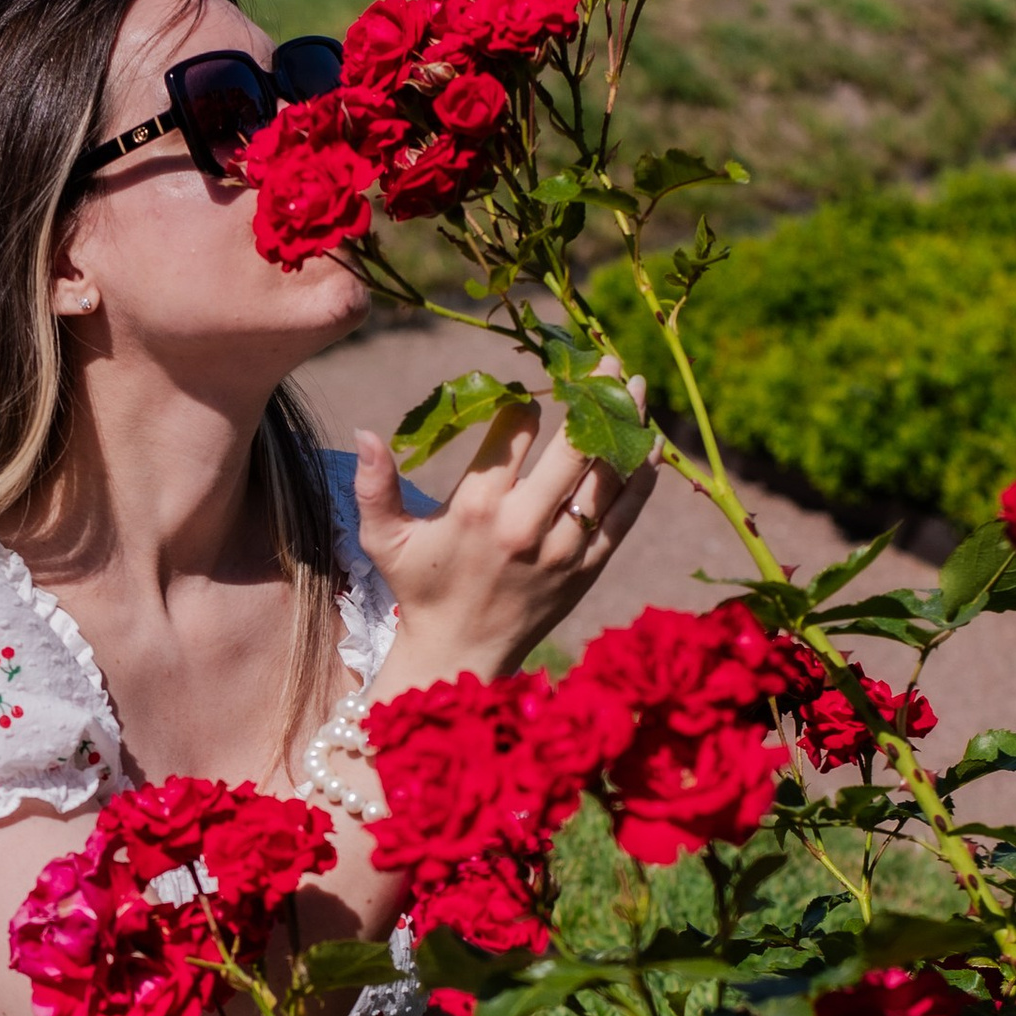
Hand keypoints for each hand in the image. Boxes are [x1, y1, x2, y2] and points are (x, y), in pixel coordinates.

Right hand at [348, 378, 657, 683]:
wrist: (461, 657)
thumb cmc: (420, 590)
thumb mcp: (384, 540)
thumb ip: (374, 486)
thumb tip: (365, 432)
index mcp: (476, 508)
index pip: (513, 430)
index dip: (524, 402)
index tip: (529, 389)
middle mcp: (525, 525)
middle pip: (573, 446)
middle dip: (592, 395)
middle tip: (605, 358)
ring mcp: (564, 549)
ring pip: (607, 476)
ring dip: (626, 426)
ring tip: (634, 385)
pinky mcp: (588, 569)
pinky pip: (624, 515)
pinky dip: (641, 478)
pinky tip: (651, 444)